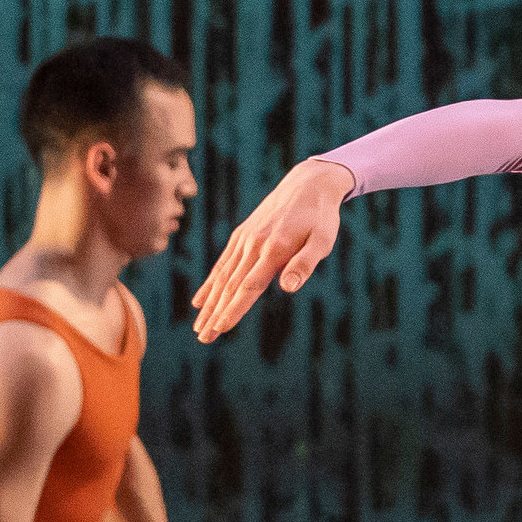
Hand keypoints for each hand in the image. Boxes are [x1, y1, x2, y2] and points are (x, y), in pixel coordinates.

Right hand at [190, 159, 354, 341]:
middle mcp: (254, 245)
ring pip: (222, 276)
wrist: (308, 183)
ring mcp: (245, 239)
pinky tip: (200, 299)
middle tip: (203, 338)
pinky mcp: (242, 235)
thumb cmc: (321, 216)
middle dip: (215, 314)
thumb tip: (288, 289)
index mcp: (274, 250)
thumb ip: (304, 264)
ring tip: (198, 325)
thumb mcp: (322, 240)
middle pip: (231, 286)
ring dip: (209, 303)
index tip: (220, 328)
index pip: (250, 287)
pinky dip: (211, 283)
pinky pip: (223, 262)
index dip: (234, 309)